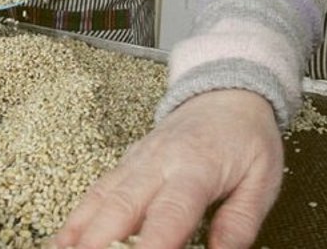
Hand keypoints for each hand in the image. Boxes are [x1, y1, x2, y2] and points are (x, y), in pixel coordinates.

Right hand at [51, 89, 282, 248]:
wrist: (227, 93)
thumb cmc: (246, 137)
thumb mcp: (263, 180)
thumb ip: (240, 222)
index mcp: (196, 167)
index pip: (170, 213)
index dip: (153, 245)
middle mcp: (158, 163)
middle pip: (121, 207)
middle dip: (102, 243)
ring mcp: (137, 162)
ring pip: (101, 199)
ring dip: (80, 233)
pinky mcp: (126, 164)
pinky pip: (96, 192)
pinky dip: (77, 218)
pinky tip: (63, 240)